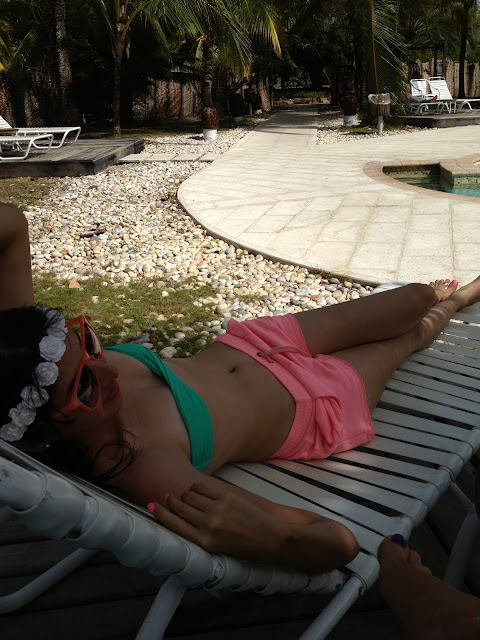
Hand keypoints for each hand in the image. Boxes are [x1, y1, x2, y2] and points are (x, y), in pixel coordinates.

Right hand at [148, 482, 278, 556]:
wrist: (268, 538)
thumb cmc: (242, 547)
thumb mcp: (217, 549)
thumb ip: (199, 535)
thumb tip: (182, 519)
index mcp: (203, 542)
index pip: (174, 525)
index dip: (160, 513)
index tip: (150, 506)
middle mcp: (207, 525)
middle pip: (179, 507)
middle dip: (171, 502)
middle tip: (167, 498)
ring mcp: (217, 509)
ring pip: (189, 496)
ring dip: (184, 495)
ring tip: (185, 497)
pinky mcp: (226, 497)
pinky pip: (202, 488)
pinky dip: (196, 488)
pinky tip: (196, 491)